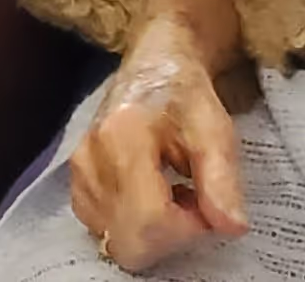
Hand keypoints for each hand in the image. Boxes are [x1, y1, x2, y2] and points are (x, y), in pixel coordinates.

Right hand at [70, 20, 247, 271]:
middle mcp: (90, 158)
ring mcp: (77, 170)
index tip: (208, 206)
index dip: (188, 229)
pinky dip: (131, 223)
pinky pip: (102, 226)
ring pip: (116, 239)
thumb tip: (230, 227)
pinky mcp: (74, 178)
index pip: (150, 221)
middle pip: (128, 241)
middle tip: (192, 201)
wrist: (154, 63)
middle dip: (170, 235)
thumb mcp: (215, 129)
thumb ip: (222, 180)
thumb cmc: (185, 93)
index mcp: (123, 138)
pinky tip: (151, 194)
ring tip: (172, 193)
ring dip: (152, 230)